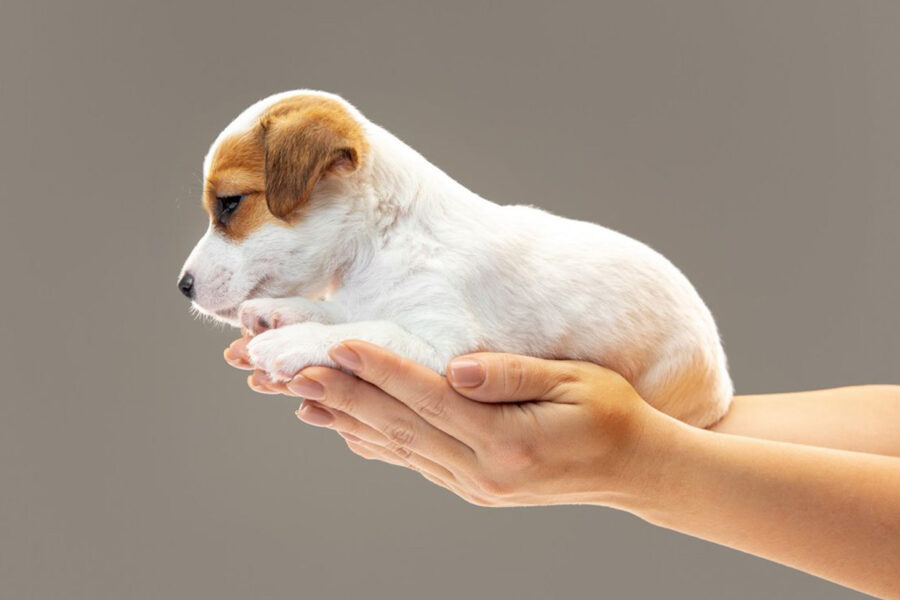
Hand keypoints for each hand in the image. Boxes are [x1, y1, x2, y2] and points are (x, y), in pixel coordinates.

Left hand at [225, 335, 672, 506]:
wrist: (636, 468)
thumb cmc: (612, 413)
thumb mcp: (574, 383)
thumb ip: (512, 374)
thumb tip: (456, 367)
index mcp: (507, 439)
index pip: (429, 397)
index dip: (380, 369)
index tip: (335, 344)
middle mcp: (482, 469)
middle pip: (399, 425)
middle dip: (342, 394)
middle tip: (290, 370)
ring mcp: (474, 484)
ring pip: (398, 446)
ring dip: (347, 419)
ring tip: (299, 396)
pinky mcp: (473, 486)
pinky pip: (414, 461)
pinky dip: (375, 443)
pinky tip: (347, 429)